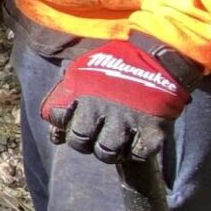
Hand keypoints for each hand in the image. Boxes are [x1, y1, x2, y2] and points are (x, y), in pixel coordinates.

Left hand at [40, 37, 196, 162]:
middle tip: (94, 135)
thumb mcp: (84, 70)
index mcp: (82, 92)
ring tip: (115, 140)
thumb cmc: (115, 63)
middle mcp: (101, 108)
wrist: (158, 55)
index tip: (71, 120)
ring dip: (109, 150)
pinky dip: (135, 151)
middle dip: (83, 142)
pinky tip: (136, 139)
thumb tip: (52, 121)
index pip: (57, 118)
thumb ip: (66, 93)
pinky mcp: (153, 131)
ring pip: (107, 153)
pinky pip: (138, 154)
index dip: (61, 123)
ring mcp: (127, 121)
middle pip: (79, 141)